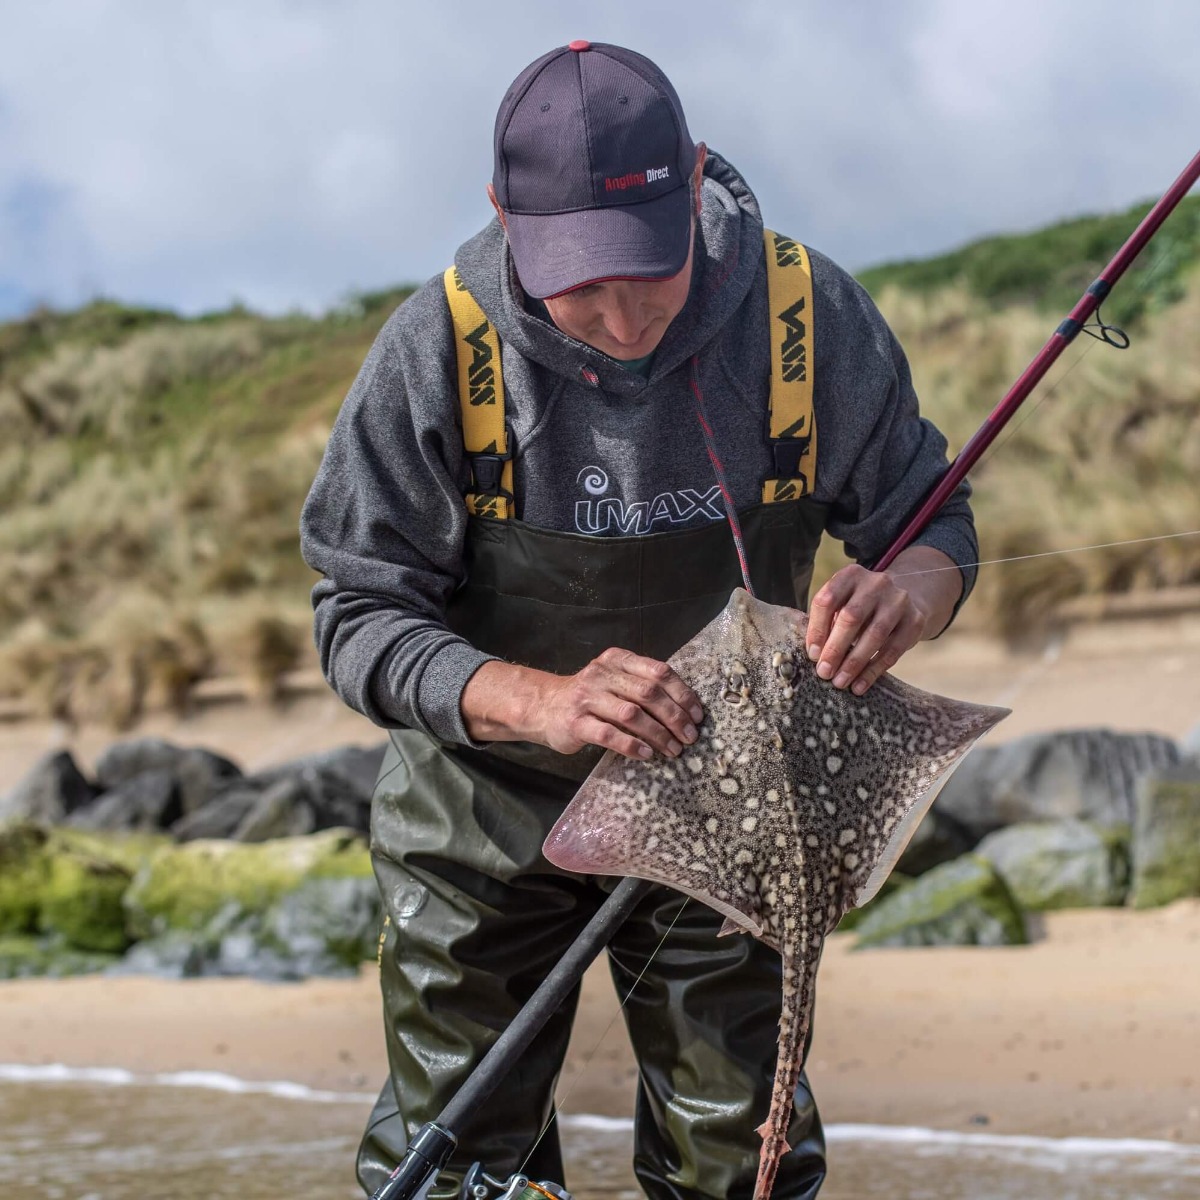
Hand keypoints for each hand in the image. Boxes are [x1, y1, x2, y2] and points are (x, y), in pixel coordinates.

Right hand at [535, 648, 703, 759]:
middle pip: (648, 693)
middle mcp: (602, 674)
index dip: (682, 693)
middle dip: (674, 717)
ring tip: (673, 749)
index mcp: (617, 660)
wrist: (544, 707)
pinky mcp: (576, 722)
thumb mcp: (615, 680)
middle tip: (690, 737)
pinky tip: (647, 754)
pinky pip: (609, 735)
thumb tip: (685, 710)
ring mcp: (587, 698)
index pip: (658, 671)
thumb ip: (642, 686)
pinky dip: (632, 745)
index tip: (697, 715)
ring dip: (658, 734)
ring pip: (631, 714)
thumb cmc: (591, 697)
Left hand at [803, 547, 961, 694]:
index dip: (817, 629)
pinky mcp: (915, 620)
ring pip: (874, 635)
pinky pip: (893, 650)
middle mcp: (876, 583)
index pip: (827, 600)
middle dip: (835, 648)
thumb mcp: (843, 603)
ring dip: (854, 663)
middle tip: (824, 672)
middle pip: (851, 617)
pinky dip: (873, 671)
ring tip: (840, 682)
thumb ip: (827, 621)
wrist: (905, 598)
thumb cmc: (861, 605)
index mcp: (851, 575)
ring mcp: (899, 600)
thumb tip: (815, 654)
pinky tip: (859, 685)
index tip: (812, 654)